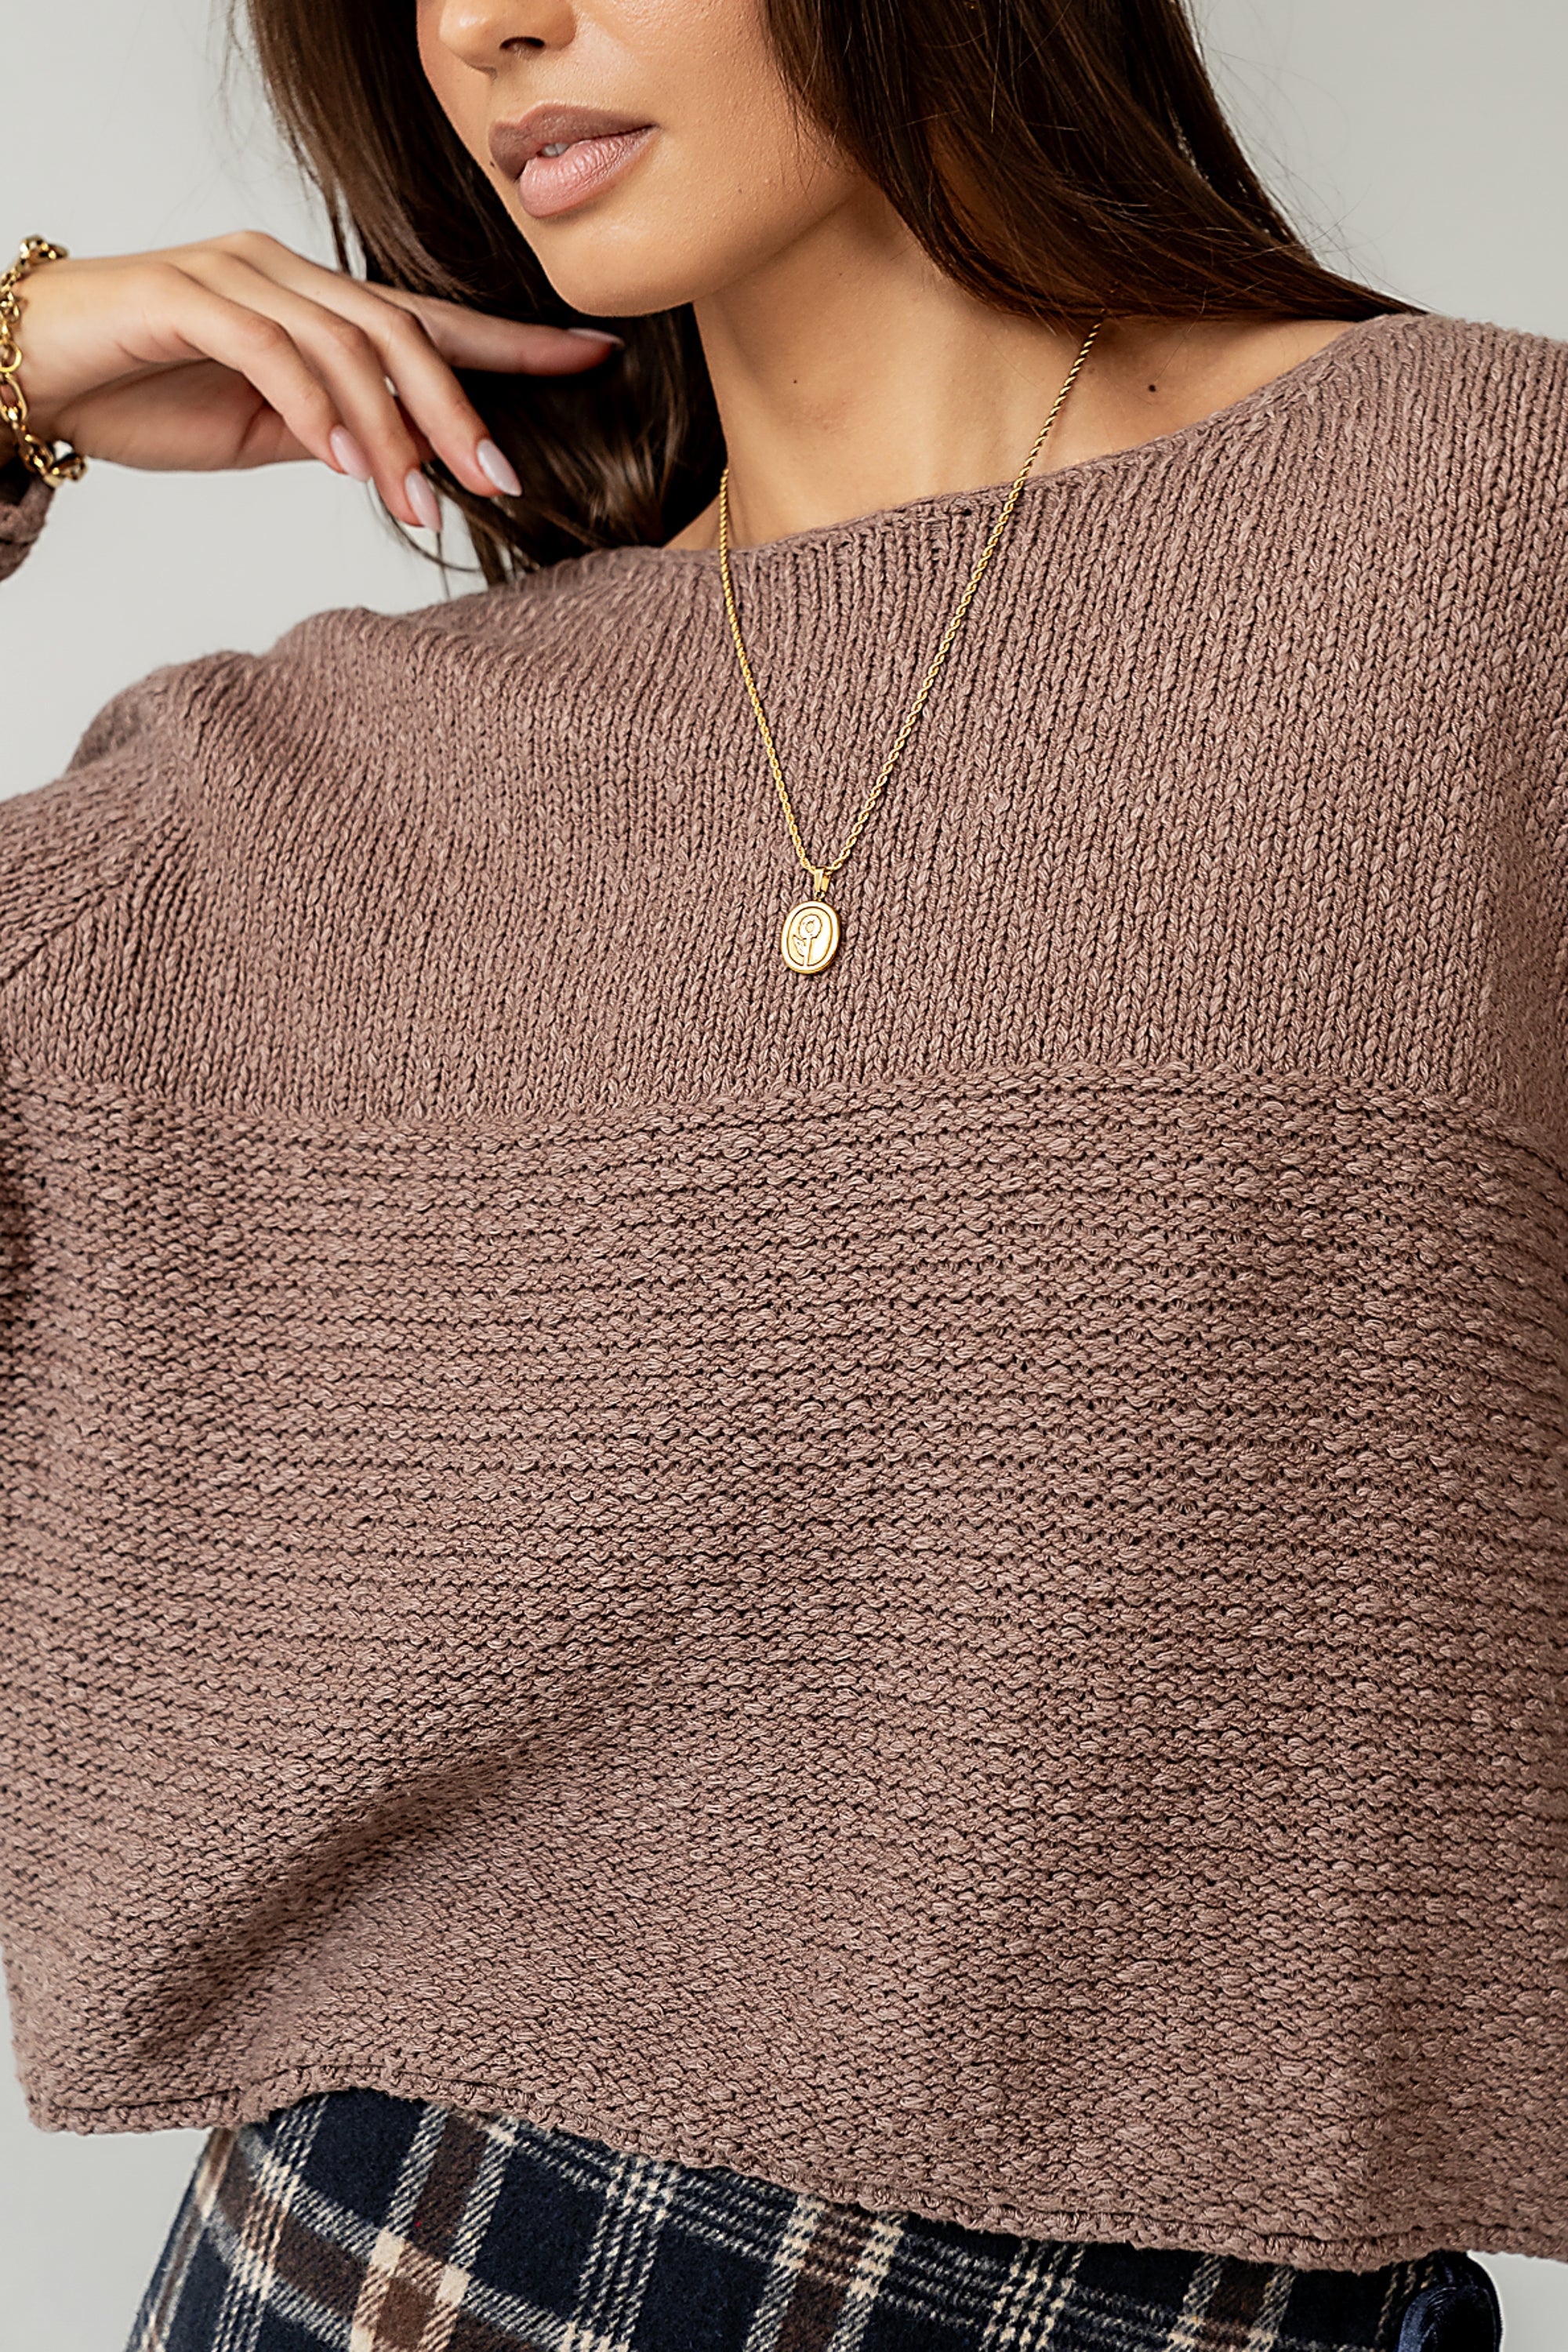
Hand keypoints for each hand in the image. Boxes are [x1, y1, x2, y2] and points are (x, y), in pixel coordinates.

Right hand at [7, 232, 621, 526]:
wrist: (33, 372)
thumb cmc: (145, 395)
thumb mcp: (263, 430)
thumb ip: (336, 433)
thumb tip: (408, 466)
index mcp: (315, 302)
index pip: (431, 319)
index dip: (513, 342)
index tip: (593, 358)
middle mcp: (286, 273)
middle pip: (402, 331)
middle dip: (459, 410)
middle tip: (501, 480)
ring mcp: (235, 276)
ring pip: (345, 344)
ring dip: (389, 431)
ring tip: (414, 503)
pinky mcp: (183, 295)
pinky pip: (270, 350)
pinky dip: (315, 408)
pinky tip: (342, 463)